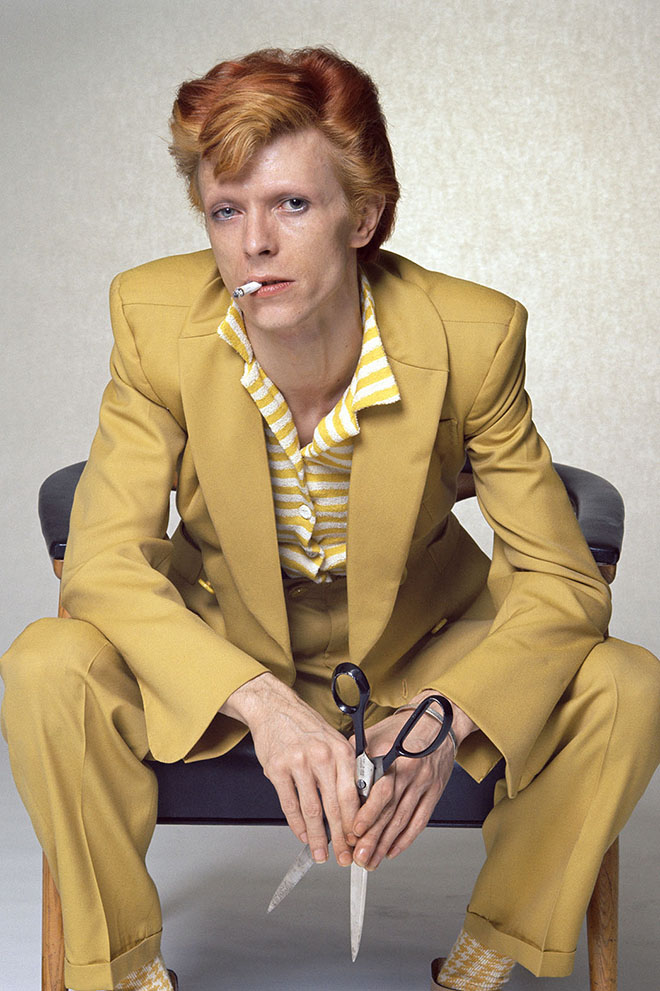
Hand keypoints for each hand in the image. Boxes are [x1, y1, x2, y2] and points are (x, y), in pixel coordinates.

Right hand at [220, 673, 358, 866]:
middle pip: (334, 807)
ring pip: (312, 811)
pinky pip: (289, 805)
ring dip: (317, 838)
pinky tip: (302, 835)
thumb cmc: (306, 726)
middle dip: (341, 838)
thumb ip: (345, 769)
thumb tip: (357, 806)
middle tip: (344, 857)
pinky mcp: (277, 769)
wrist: (274, 707)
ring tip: (321, 853)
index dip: (356, 823)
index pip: (353, 795)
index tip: (359, 840)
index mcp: (341, 750)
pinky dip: (297, 825)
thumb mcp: (334, 740)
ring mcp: (298, 763)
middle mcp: (322, 756)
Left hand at [351, 696, 475, 869]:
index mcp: (390, 754)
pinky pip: (420, 820)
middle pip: (389, 810)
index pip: (376, 790)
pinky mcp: (434, 791)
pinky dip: (406, 839)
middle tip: (358, 856)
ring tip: (371, 860)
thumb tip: (336, 778)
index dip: (364, 814)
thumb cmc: (402, 728)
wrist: (438, 721)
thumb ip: (355, 756)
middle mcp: (408, 770)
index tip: (352, 831)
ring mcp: (423, 782)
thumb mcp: (373, 734)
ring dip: (385, 843)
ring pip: (402, 820)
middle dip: (372, 837)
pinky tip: (392, 851)